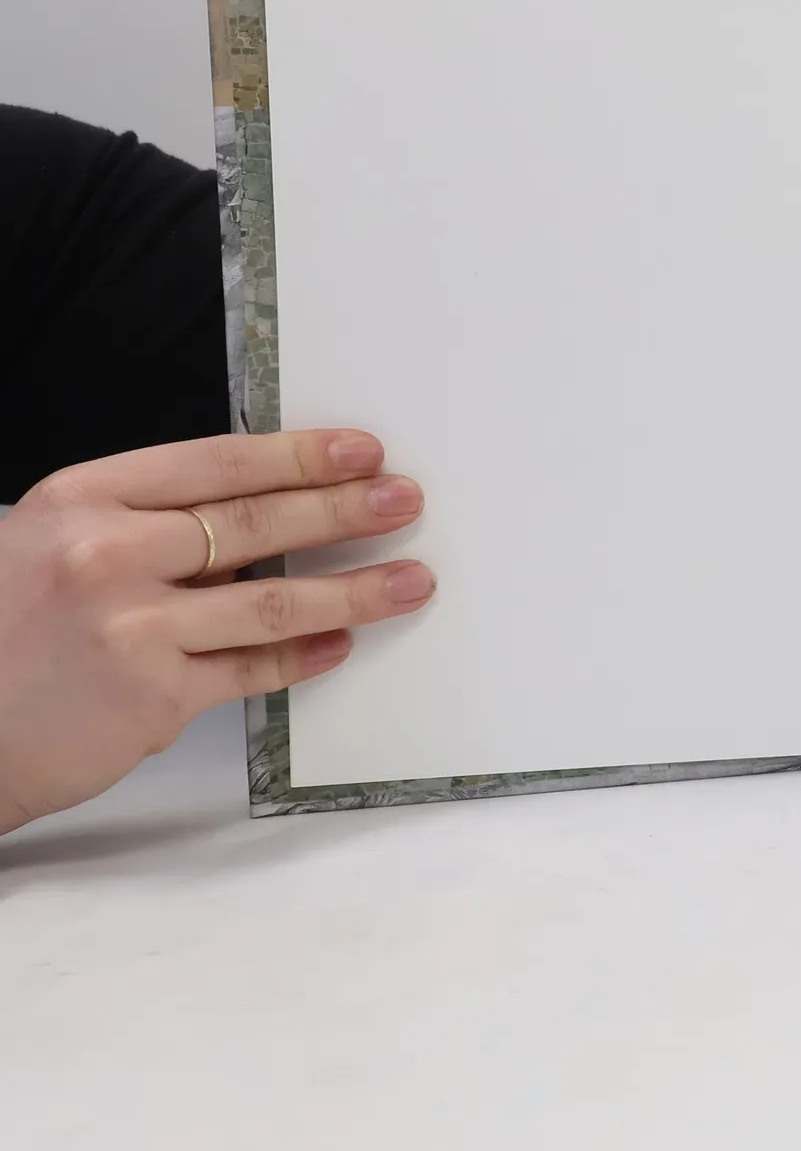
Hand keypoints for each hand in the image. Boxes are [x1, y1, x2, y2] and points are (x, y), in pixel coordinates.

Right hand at [0, 430, 432, 835]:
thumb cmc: (7, 628)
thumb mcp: (54, 540)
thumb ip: (146, 522)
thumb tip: (268, 507)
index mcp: (84, 498)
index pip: (220, 463)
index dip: (302, 454)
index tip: (363, 451)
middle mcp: (106, 555)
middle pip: (258, 522)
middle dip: (346, 510)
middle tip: (406, 501)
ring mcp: (131, 629)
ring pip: (273, 600)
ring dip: (356, 589)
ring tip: (410, 579)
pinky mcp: (151, 698)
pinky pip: (252, 669)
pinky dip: (304, 656)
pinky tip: (341, 643)